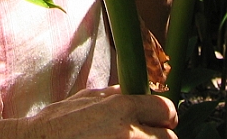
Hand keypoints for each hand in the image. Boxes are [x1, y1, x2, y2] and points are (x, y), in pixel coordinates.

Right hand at [17, 85, 177, 138]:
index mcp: (122, 107)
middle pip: (168, 138)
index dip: (163, 116)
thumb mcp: (87, 99)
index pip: (166, 110)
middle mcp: (128, 133)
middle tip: (139, 136)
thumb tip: (136, 92)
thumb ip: (116, 95)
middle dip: (157, 137)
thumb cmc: (57, 124)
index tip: (157, 121)